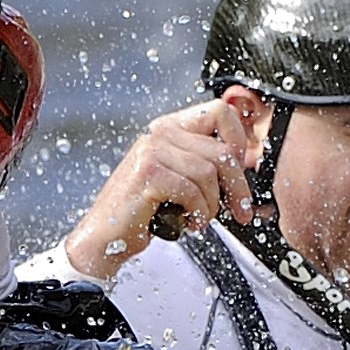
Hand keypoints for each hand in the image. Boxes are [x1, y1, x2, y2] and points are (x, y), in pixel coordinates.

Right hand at [61, 96, 262, 278]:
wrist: (106, 237)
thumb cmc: (144, 211)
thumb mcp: (179, 178)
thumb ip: (204, 162)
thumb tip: (243, 160)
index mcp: (171, 127)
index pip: (222, 112)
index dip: (240, 141)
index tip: (241, 169)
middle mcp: (161, 132)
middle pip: (222, 150)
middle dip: (238, 187)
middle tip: (240, 211)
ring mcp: (152, 150)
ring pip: (209, 173)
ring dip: (211, 205)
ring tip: (198, 218)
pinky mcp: (148, 173)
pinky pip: (192, 191)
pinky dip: (197, 213)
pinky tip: (186, 223)